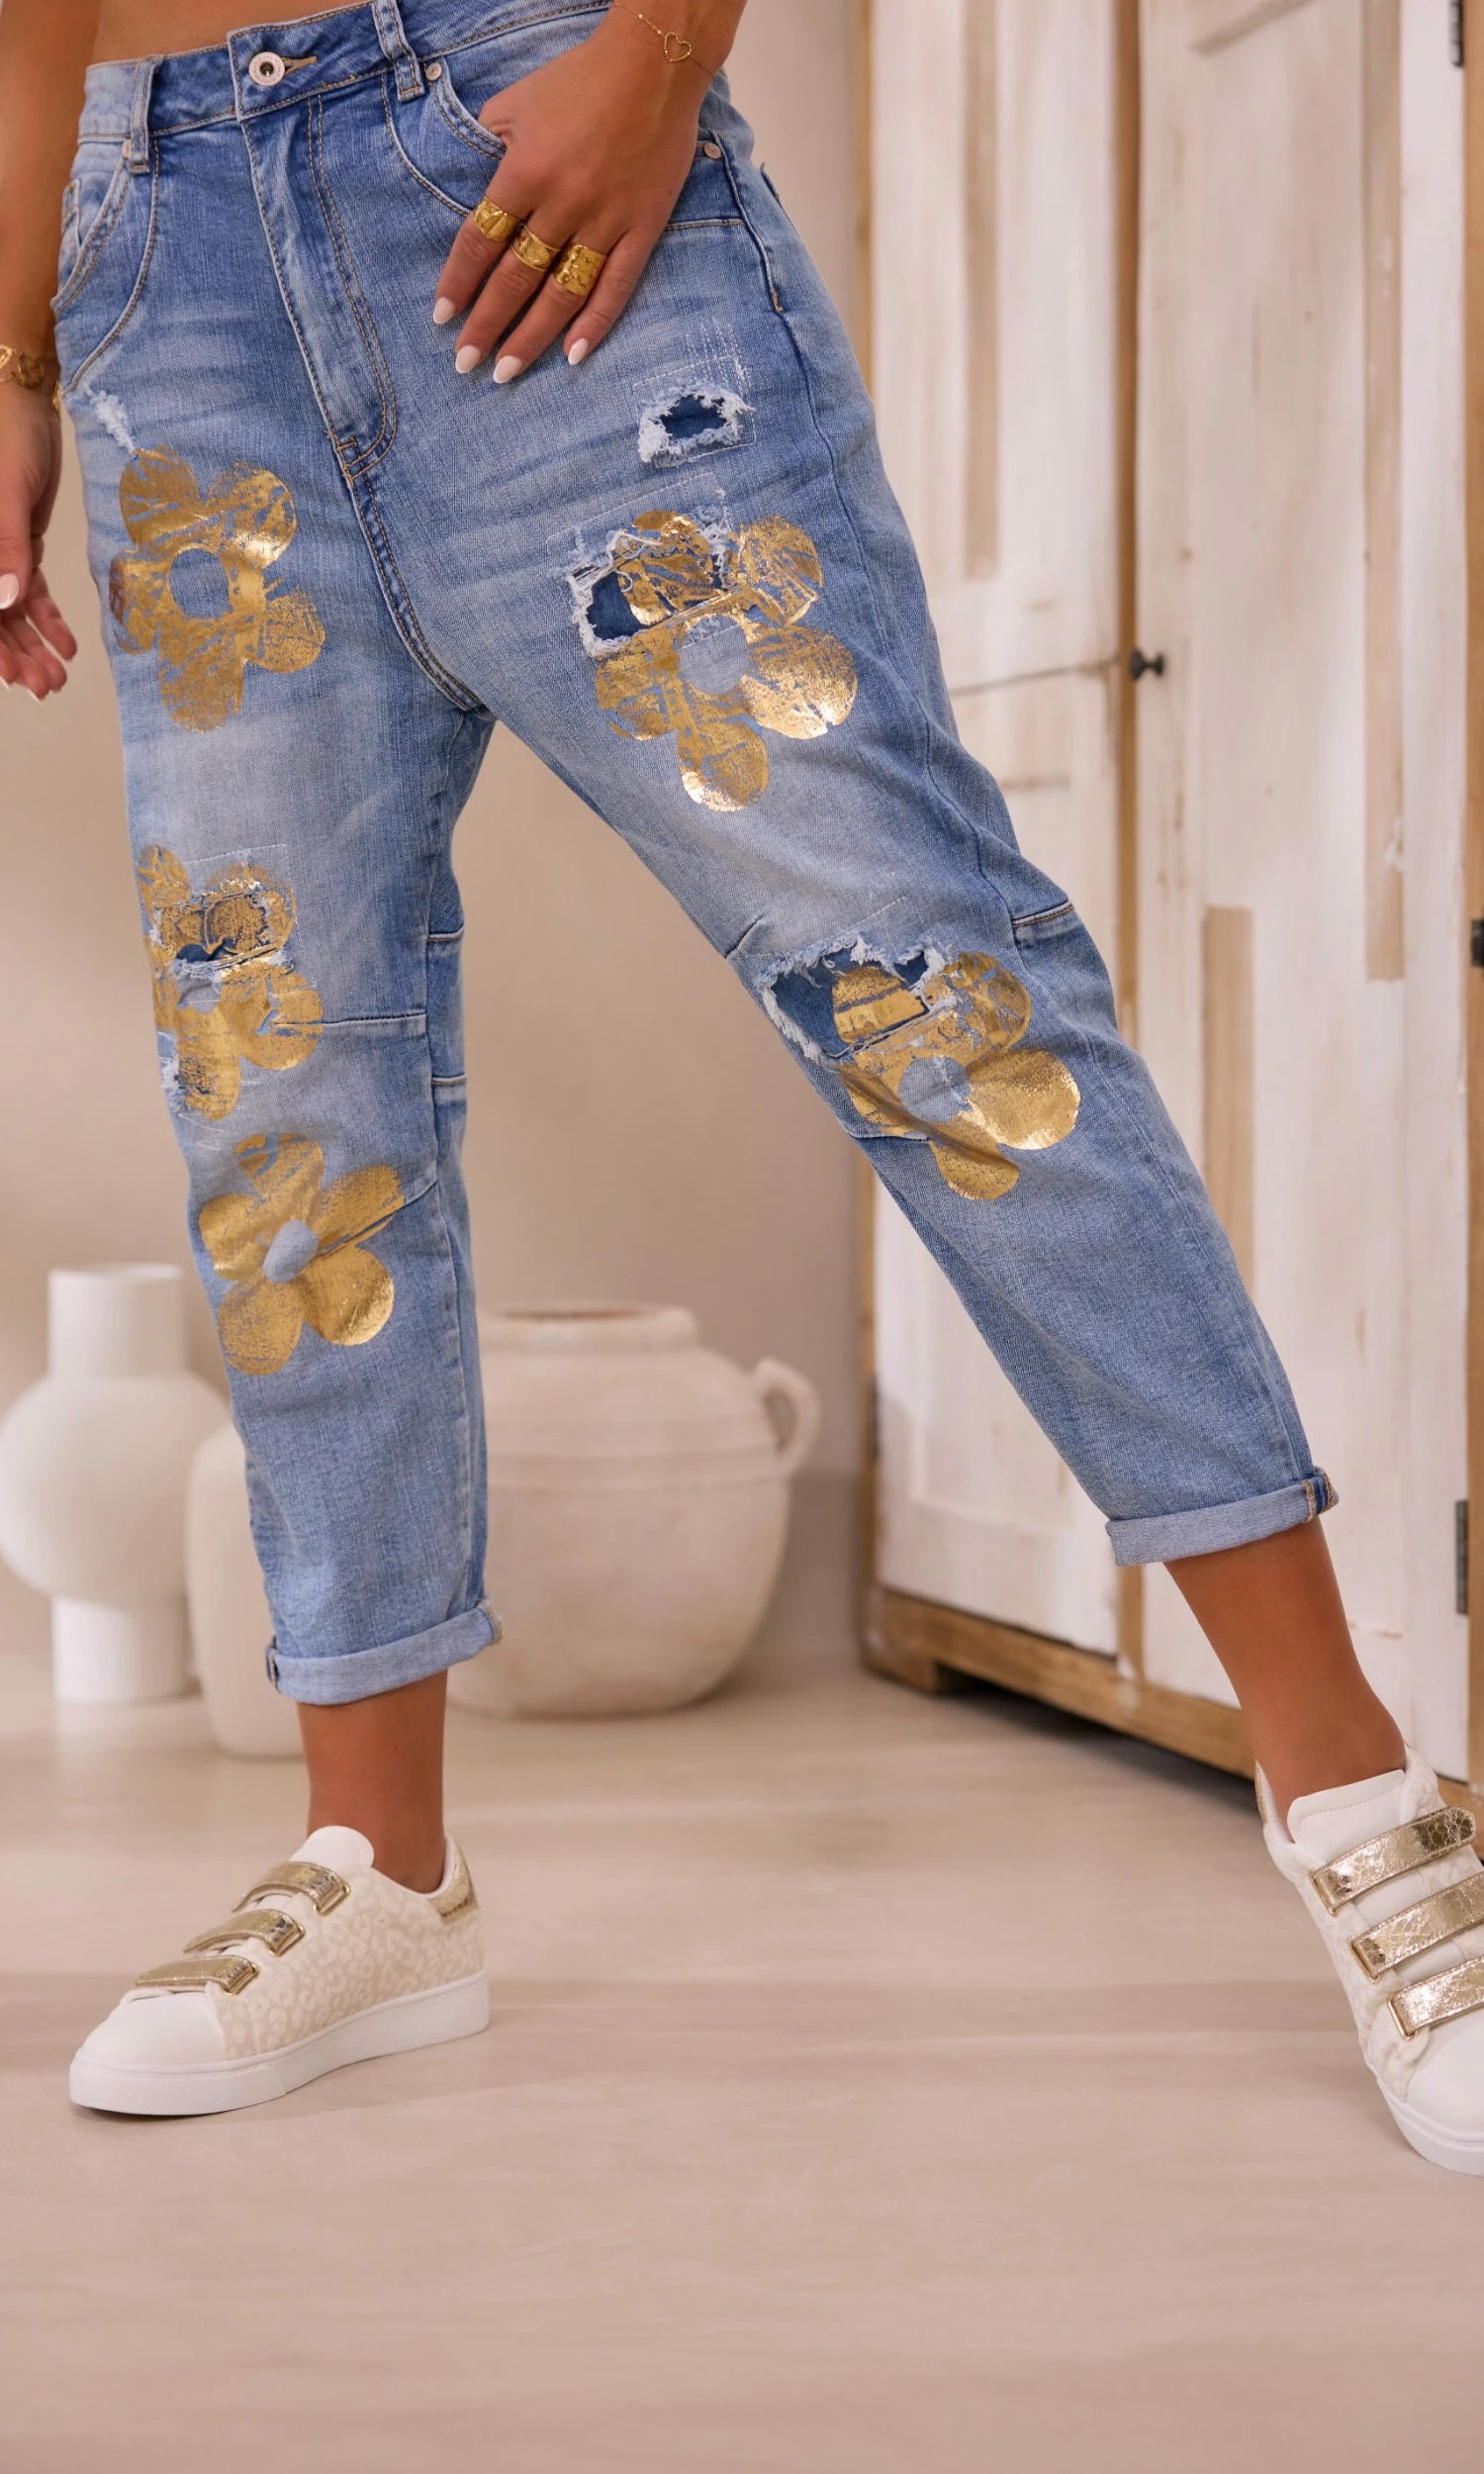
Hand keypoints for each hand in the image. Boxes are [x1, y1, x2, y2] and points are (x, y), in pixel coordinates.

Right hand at [0, 378, 75, 697]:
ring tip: (58, 677)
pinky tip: (68, 647)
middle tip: (45, 688)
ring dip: (33, 646)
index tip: (13, 680)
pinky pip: (31, 592)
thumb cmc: (8, 439)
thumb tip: (4, 603)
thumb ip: (7, 548)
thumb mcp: (7, 494)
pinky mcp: (20, 546)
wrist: (26, 404)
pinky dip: (49, 620)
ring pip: (11, 612)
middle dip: (16, 657)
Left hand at [431, 9, 714, 381]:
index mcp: (525, 171)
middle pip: (515, 278)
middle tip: (464, 363)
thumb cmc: (579, 79)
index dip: (459, 282)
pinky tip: (574, 356)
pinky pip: (617, 287)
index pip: (480, 240)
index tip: (442, 317)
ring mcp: (606, 221)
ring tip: (506, 372)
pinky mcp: (643, 229)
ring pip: (561, 294)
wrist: (655, 64)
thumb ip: (490, 146)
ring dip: (531, 338)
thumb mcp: (516, 101)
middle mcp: (562, 204)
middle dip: (486, 325)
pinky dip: (595, 324)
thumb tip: (481, 191)